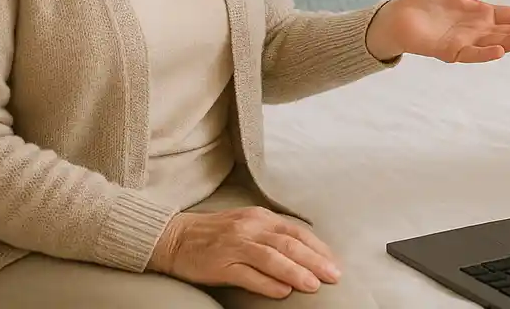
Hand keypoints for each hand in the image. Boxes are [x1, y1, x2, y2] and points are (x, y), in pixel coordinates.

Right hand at [149, 207, 341, 297]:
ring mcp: (235, 245)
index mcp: (260, 217)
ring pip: (272, 258)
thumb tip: (305, 252)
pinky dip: (268, 283)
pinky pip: (248, 274)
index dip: (318, 248)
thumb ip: (273, 235)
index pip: (296, 232)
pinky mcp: (220, 264)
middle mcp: (250, 228)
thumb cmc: (216, 234)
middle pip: (289, 244)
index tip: (334, 263)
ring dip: (296, 272)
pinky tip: (283, 292)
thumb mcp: (248, 225)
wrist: (175, 237)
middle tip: (334, 276)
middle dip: (314, 261)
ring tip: (313, 286)